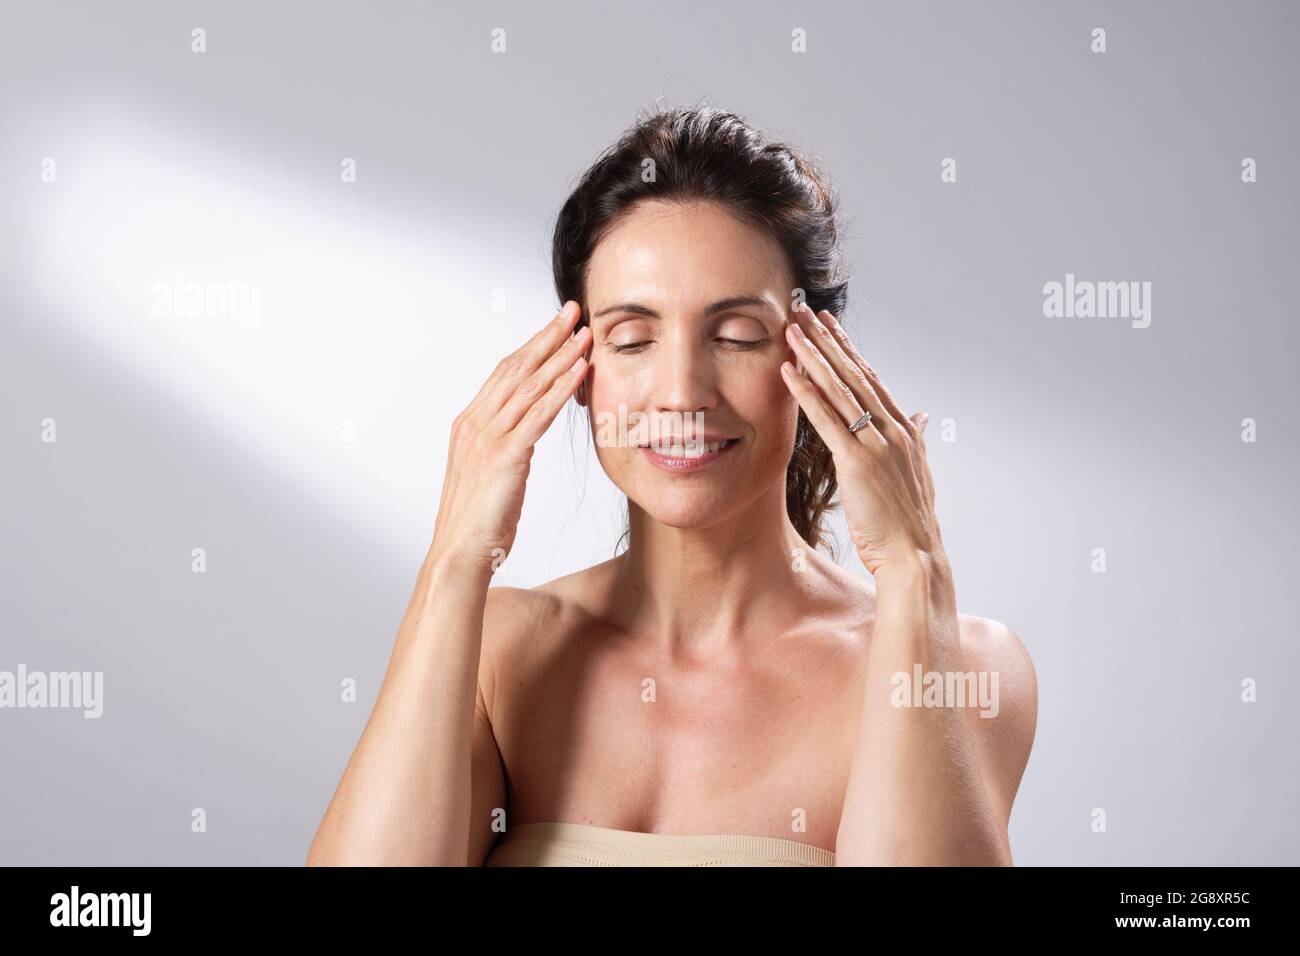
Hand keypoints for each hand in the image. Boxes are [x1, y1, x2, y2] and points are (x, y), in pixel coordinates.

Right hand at [428, 301, 590, 575]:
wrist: (458, 556)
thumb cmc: (477, 525)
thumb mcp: (492, 477)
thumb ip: (506, 449)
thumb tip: (525, 437)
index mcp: (469, 425)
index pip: (504, 374)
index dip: (531, 346)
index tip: (555, 326)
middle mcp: (475, 424)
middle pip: (516, 368)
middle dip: (547, 337)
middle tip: (573, 311)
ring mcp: (487, 438)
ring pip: (529, 386)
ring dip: (560, 356)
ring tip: (585, 333)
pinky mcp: (505, 456)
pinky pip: (539, 414)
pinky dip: (562, 388)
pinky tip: (581, 371)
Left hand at [779, 302, 943, 576]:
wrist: (915, 557)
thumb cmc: (909, 524)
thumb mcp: (918, 474)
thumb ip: (916, 441)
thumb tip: (920, 415)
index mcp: (903, 431)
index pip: (870, 379)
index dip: (847, 349)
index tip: (828, 326)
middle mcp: (892, 430)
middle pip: (853, 374)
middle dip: (826, 340)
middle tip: (803, 311)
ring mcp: (876, 444)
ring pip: (839, 389)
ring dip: (813, 356)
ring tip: (792, 330)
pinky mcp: (857, 463)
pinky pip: (827, 420)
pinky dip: (806, 393)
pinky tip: (789, 371)